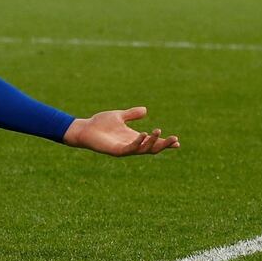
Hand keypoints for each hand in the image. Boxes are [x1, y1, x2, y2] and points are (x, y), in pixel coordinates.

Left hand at [63, 106, 179, 156]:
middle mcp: (131, 144)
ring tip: (157, 131)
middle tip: (175, 139)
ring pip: (143, 149)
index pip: (153, 142)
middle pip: (152, 148)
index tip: (178, 142)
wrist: (84, 129)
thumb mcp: (119, 116)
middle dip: (164, 145)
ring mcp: (124, 149)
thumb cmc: (99, 123)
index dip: (164, 142)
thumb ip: (132, 114)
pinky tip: (143, 134)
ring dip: (152, 142)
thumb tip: (145, 110)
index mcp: (134, 137)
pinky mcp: (116, 150)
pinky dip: (138, 142)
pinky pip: (130, 148)